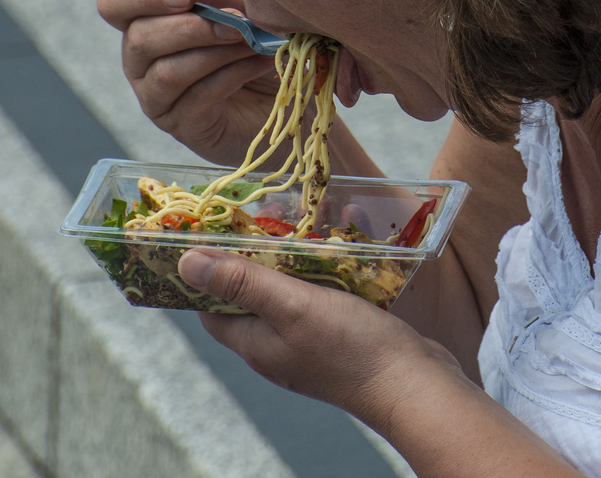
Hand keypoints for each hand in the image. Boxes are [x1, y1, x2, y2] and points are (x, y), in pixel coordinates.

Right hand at [97, 0, 280, 162]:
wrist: (292, 92)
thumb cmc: (260, 41)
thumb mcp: (239, 5)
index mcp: (145, 21)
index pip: (114, 1)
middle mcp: (141, 62)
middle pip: (139, 39)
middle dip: (192, 26)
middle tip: (238, 21)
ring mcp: (158, 99)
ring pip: (168, 71)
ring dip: (217, 52)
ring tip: (254, 42)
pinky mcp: (184, 126)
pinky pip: (198, 97)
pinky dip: (233, 74)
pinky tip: (260, 62)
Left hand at [179, 249, 460, 420]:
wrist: (414, 385)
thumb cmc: (351, 348)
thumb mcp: (293, 306)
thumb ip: (243, 282)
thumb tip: (186, 263)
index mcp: (256, 342)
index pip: (212, 305)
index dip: (210, 269)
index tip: (219, 230)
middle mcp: (277, 346)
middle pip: (253, 292)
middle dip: (260, 252)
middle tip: (274, 216)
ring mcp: (311, 343)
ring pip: (293, 290)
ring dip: (300, 255)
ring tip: (313, 221)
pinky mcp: (342, 337)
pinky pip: (326, 294)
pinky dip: (331, 266)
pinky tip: (348, 243)